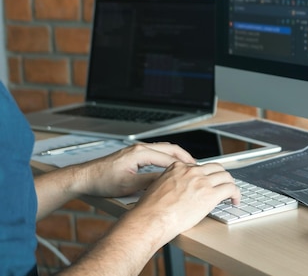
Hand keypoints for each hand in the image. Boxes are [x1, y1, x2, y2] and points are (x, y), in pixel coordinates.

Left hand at [73, 142, 196, 197]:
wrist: (84, 178)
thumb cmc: (101, 181)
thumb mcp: (128, 186)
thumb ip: (150, 182)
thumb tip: (167, 183)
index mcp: (140, 153)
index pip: (169, 158)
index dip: (183, 166)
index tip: (193, 173)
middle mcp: (139, 148)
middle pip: (169, 148)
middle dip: (184, 157)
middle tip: (196, 166)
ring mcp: (136, 150)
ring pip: (163, 150)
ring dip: (176, 157)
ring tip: (187, 166)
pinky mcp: (133, 155)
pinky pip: (156, 153)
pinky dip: (167, 158)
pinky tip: (170, 167)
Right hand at [127, 161, 240, 242]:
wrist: (151, 219)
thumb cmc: (151, 210)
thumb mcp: (158, 186)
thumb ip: (171, 182)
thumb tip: (178, 189)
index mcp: (178, 167)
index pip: (199, 166)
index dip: (206, 175)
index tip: (208, 182)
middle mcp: (192, 171)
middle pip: (215, 168)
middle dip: (221, 177)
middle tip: (223, 185)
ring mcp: (202, 181)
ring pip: (226, 176)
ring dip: (230, 184)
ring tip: (231, 193)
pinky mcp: (210, 194)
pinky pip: (231, 189)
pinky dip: (236, 194)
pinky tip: (235, 200)